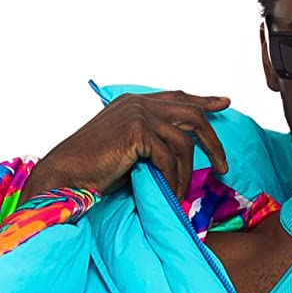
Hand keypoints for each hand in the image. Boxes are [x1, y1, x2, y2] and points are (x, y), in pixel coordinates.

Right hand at [19, 90, 232, 206]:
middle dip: (213, 142)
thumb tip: (180, 155)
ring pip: (184, 141)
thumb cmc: (93, 170)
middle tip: (223, 169)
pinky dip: (173, 179)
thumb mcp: (129, 151)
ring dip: (186, 173)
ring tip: (181, 195)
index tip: (224, 103)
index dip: (203, 100)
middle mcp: (137, 102)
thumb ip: (153, 143)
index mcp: (134, 103)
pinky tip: (170, 193)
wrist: (67, 175)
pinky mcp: (136, 130)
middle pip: (192, 114)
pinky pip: (169, 157)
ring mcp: (137, 113)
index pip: (177, 97)